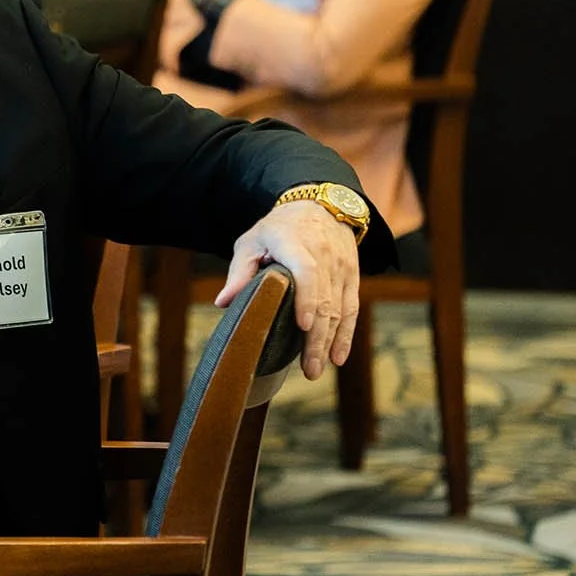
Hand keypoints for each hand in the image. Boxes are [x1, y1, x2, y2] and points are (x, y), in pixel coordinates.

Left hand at [219, 198, 361, 379]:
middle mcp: (323, 255)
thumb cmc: (278, 228)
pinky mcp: (351, 276)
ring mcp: (340, 267)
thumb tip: (223, 302)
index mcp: (294, 243)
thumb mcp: (252, 241)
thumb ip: (239, 271)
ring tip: (316, 369)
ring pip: (339, 308)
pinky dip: (346, 334)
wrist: (320, 206)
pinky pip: (351, 308)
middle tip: (308, 370)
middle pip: (324, 299)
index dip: (306, 298)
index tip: (302, 325)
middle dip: (316, 337)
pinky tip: (338, 357)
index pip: (306, 271)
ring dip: (329, 342)